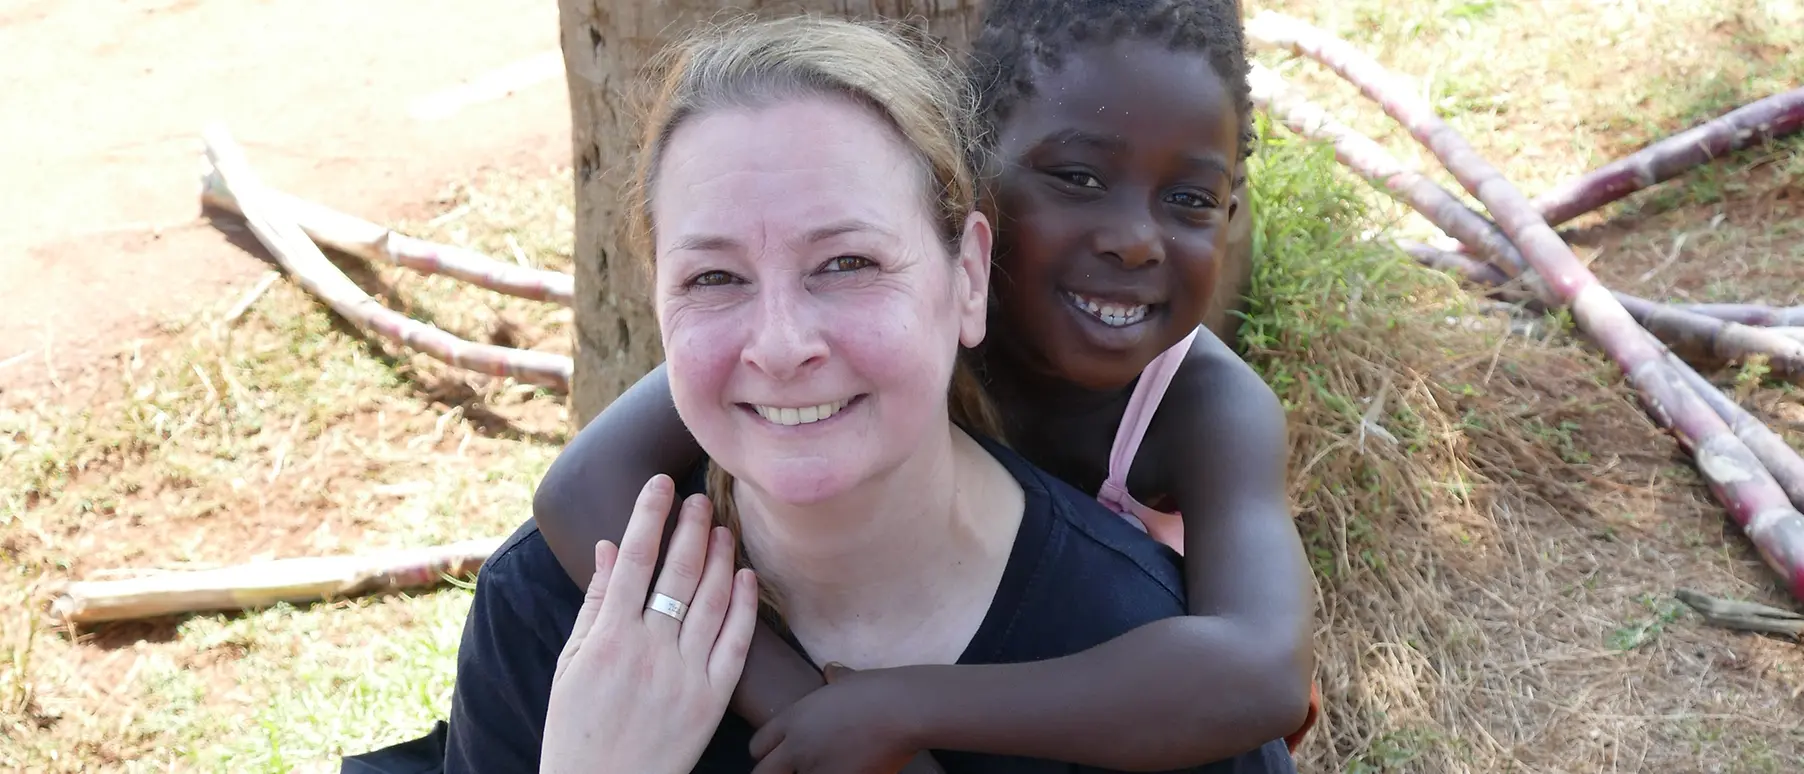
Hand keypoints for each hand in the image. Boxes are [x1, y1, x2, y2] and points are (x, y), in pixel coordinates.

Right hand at [542, 474, 759, 773]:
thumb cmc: (576, 729)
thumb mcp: (571, 665)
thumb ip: (595, 605)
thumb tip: (607, 548)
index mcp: (609, 638)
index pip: (636, 560)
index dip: (650, 516)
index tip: (660, 483)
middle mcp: (650, 650)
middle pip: (678, 573)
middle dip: (691, 528)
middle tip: (701, 497)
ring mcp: (685, 675)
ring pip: (711, 601)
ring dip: (720, 558)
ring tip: (724, 527)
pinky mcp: (711, 700)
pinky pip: (734, 644)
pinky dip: (742, 607)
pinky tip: (746, 577)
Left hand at [749, 663, 944, 773]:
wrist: (905, 712)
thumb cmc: (879, 690)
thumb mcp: (847, 680)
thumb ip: (833, 680)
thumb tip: (831, 672)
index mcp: (794, 718)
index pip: (757, 745)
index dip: (767, 752)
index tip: (778, 754)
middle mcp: (797, 748)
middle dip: (775, 772)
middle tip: (793, 769)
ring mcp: (816, 770)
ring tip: (824, 766)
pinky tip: (848, 770)